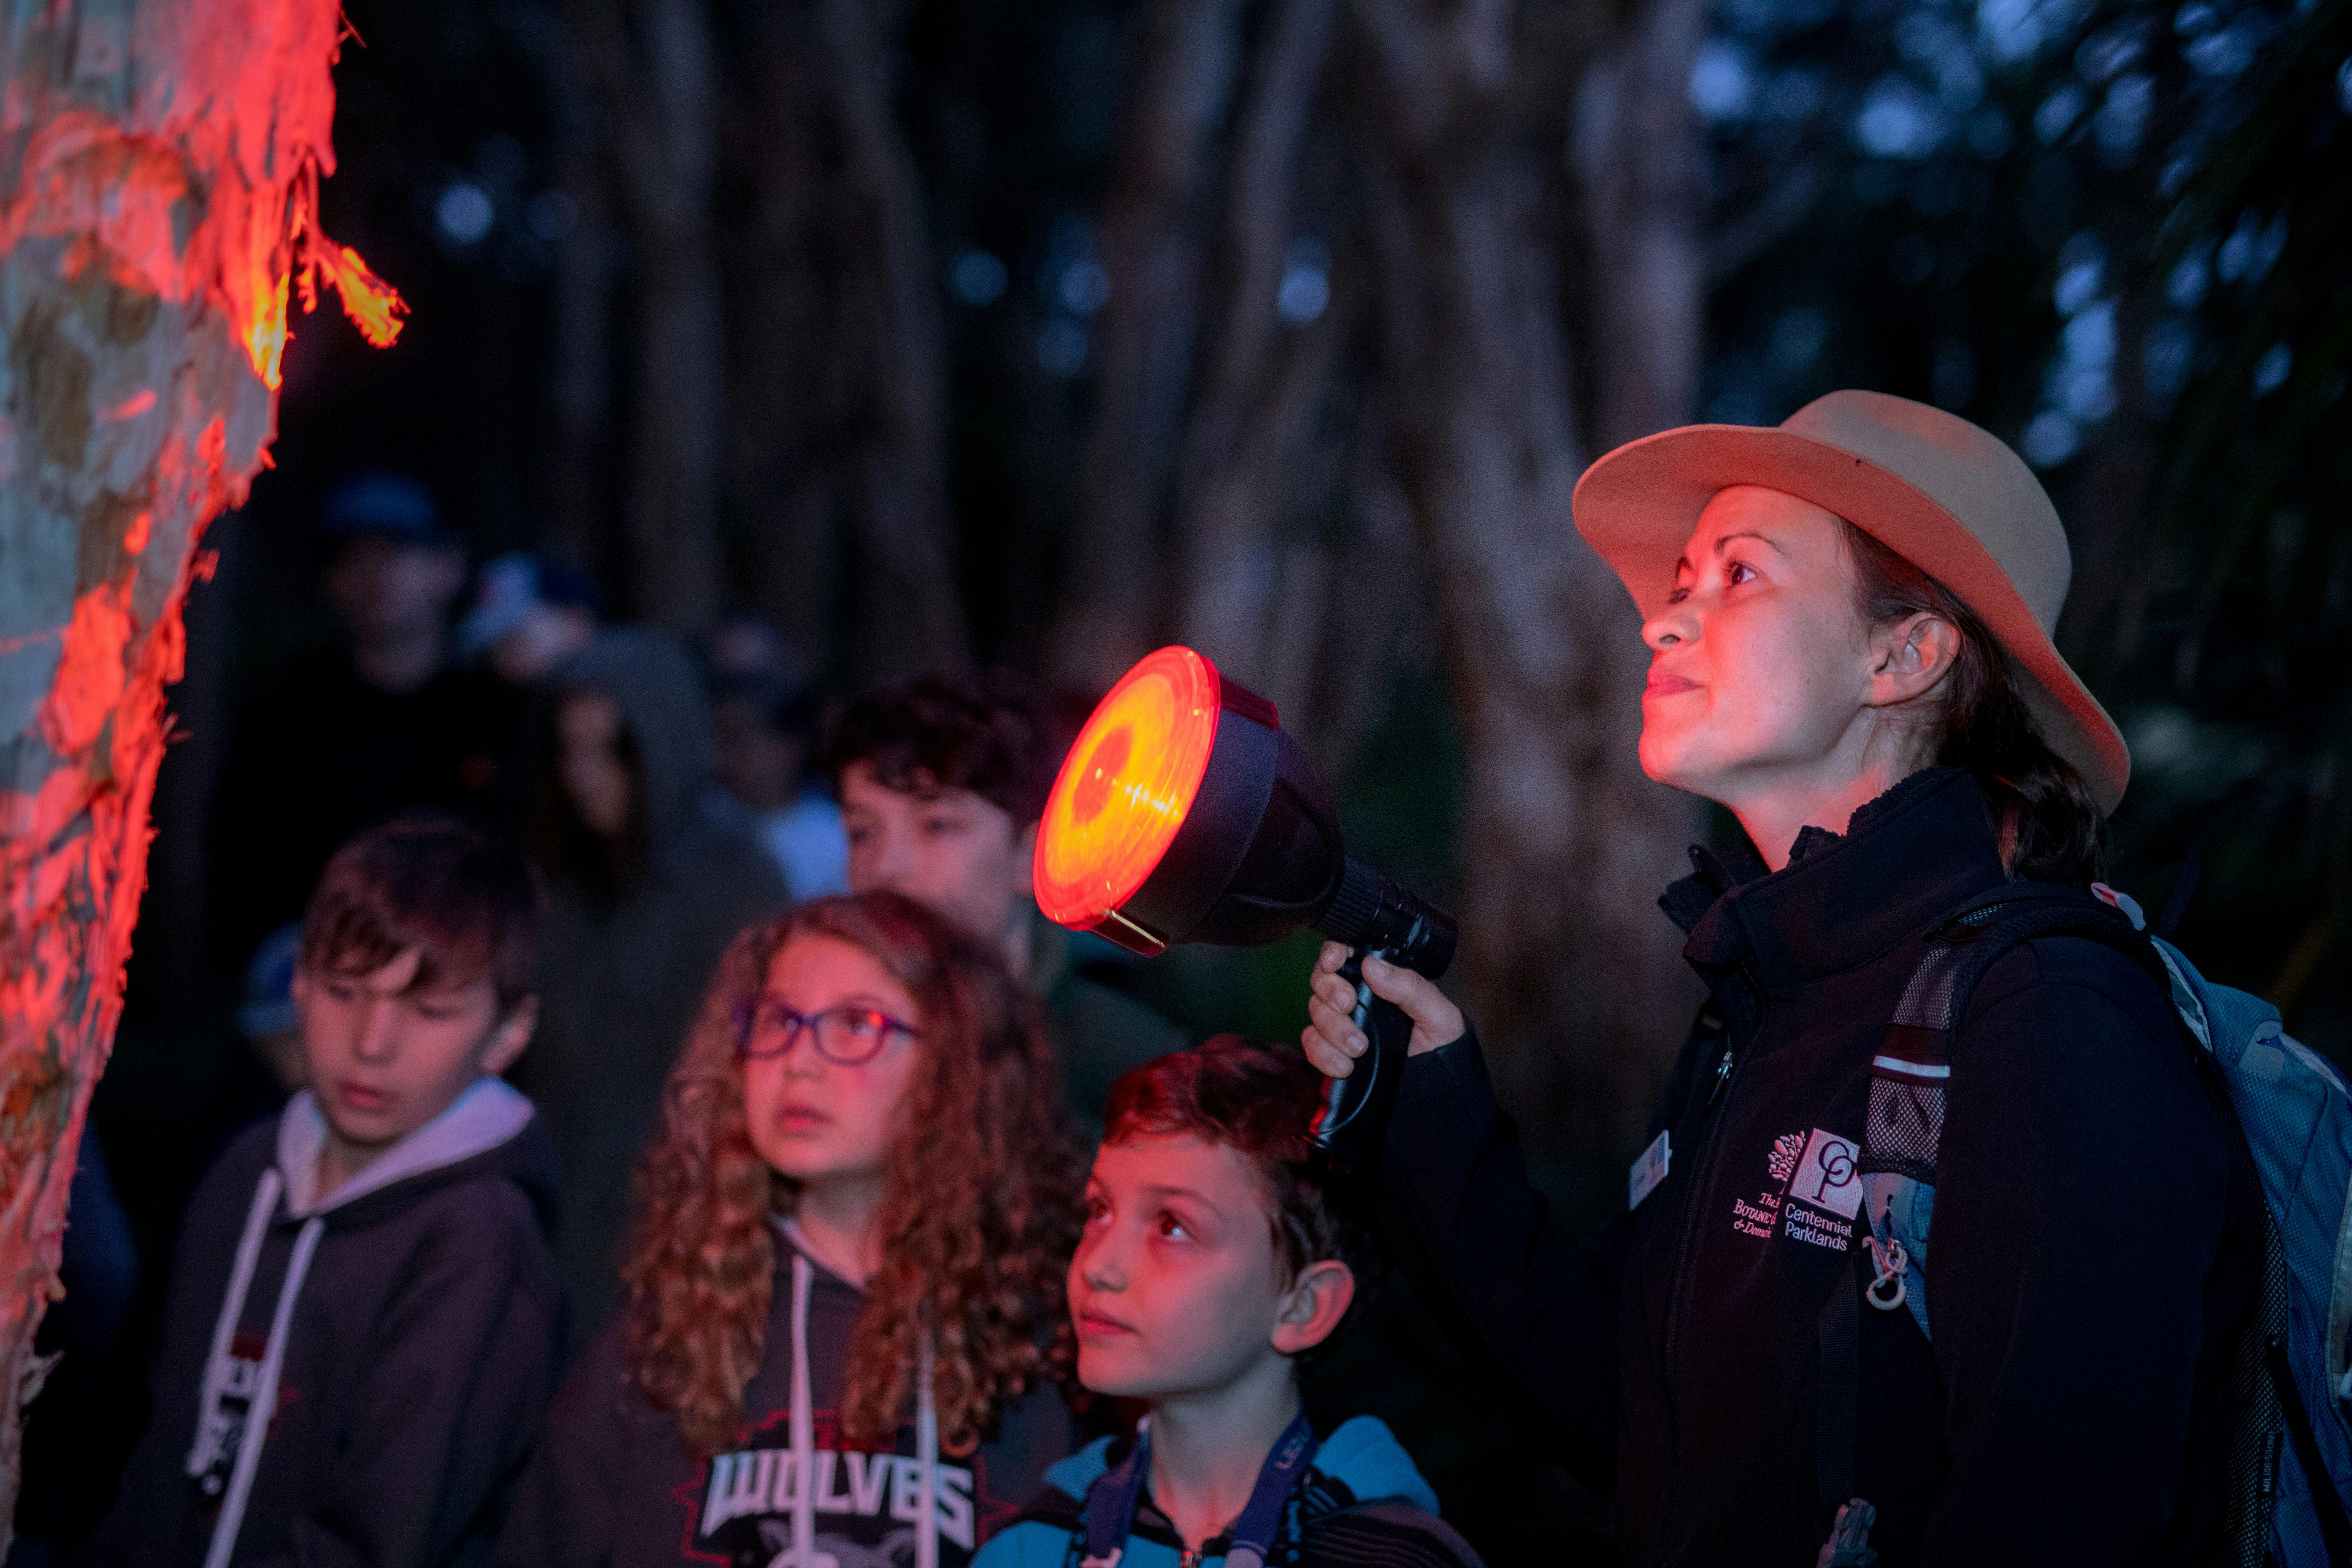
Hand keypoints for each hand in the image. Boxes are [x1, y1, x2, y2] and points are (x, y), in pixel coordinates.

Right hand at [1300, 941, 1465, 1077]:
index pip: (1346, 955)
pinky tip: (1344, 1066)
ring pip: (1316, 1014)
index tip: (1334, 963)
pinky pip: (1312, 1045)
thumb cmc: (1443, 1048)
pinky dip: (1322, 1054)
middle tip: (1349, 1006)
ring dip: (1331, 1029)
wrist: (1437, 1094)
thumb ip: (1409, 986)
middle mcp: (1358, 999)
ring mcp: (1343, 1026)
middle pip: (1323, 982)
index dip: (1332, 953)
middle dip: (1331, 992)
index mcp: (1382, 981)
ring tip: (1358, 1048)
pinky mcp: (1333, 1052)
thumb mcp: (1438, 1014)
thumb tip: (1371, 965)